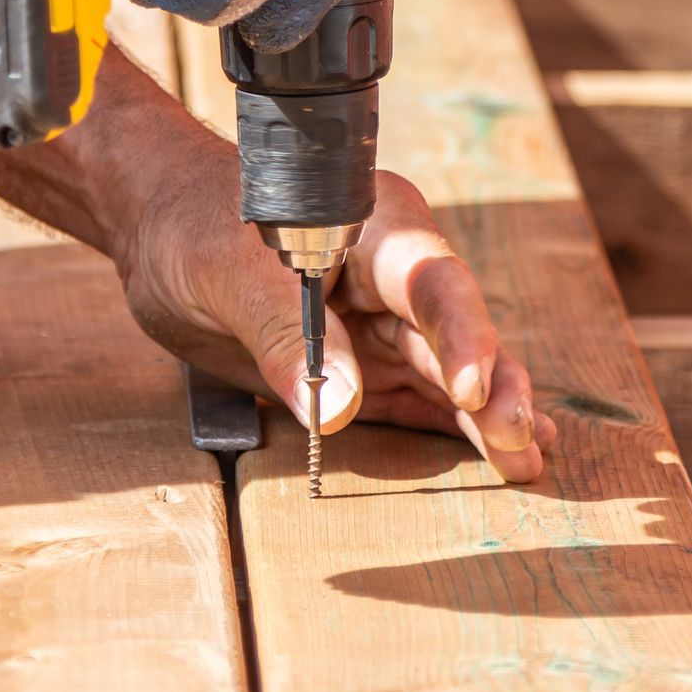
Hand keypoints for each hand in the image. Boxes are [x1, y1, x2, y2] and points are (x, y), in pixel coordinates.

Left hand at [117, 164, 555, 480]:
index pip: (431, 281)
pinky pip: (418, 401)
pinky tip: (505, 455)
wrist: (163, 235)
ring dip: (488, 418)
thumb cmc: (195, 229)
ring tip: (528, 463)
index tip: (470, 388)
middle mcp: (395, 276)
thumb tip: (337, 404)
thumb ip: (280, 330)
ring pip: (449, 374)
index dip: (461, 333)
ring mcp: (385, 325)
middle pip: (456, 334)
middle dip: (491, 389)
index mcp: (374, 228)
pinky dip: (455, 430)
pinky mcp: (366, 369)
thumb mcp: (227, 273)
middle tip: (519, 443)